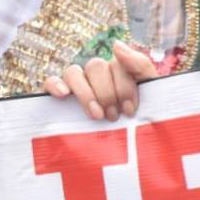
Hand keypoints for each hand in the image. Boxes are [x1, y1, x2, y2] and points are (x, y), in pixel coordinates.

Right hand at [43, 41, 157, 120]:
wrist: (129, 154)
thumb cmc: (140, 123)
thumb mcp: (150, 94)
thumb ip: (140, 65)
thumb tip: (116, 44)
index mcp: (118, 72)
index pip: (116, 63)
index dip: (123, 86)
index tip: (129, 110)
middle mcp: (95, 76)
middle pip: (95, 66)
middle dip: (107, 93)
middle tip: (113, 117)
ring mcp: (75, 86)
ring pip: (73, 72)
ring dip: (85, 94)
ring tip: (96, 116)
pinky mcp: (57, 100)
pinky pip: (50, 82)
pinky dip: (55, 85)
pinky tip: (63, 95)